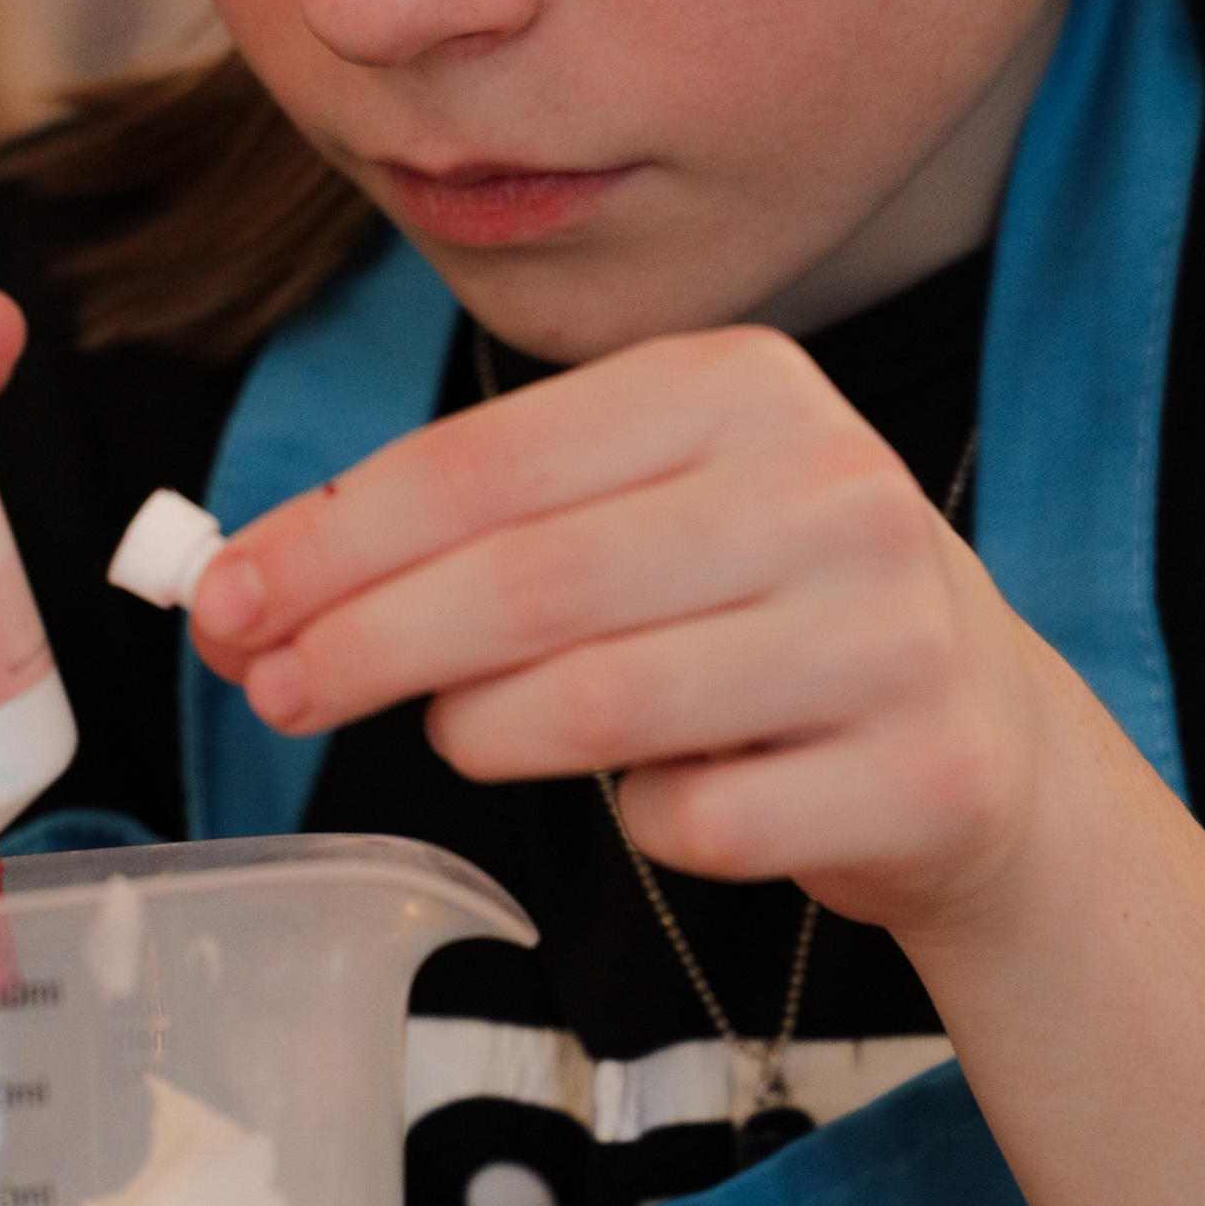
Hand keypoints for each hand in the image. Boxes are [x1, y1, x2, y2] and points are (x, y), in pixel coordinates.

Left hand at [189, 324, 1046, 938]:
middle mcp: (830, 487)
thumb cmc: (763, 614)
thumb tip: (253, 585)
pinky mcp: (917, 773)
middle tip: (268, 690)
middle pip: (525, 582)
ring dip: (482, 732)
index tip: (220, 599)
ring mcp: (887, 632)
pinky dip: (643, 819)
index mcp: (743, 385)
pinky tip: (667, 790)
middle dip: (361, 643)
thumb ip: (477, 528)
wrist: (984, 742)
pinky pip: (693, 820)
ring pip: (597, 705)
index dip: (333, 539)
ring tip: (456, 733)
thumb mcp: (646, 511)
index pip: (488, 463)